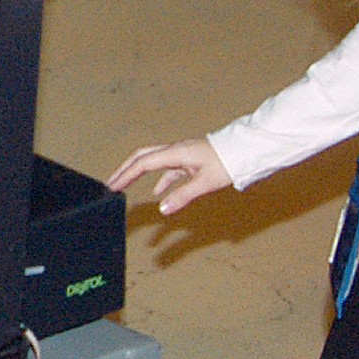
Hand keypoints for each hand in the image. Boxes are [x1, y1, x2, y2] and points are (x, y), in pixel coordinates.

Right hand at [109, 138, 229, 214]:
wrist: (246, 150)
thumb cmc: (228, 161)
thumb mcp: (205, 182)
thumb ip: (183, 196)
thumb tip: (163, 208)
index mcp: (176, 153)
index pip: (143, 164)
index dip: (125, 175)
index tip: (112, 186)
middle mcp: (176, 151)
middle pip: (141, 157)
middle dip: (125, 170)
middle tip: (111, 182)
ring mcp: (183, 155)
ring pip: (153, 161)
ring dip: (138, 172)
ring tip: (127, 185)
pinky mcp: (190, 160)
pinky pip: (168, 169)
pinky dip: (160, 179)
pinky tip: (159, 192)